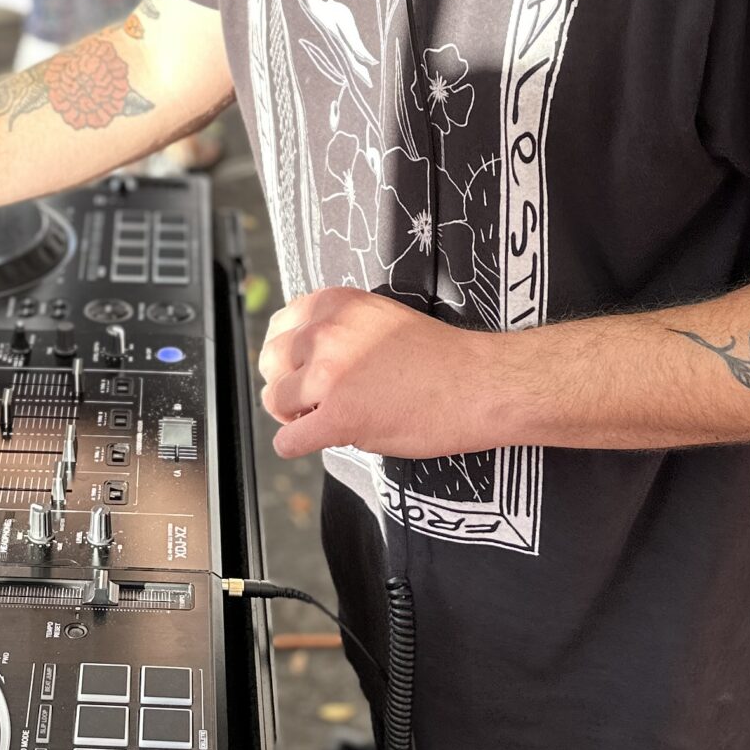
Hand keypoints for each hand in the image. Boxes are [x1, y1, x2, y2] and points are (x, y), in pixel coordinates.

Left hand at [257, 286, 509, 460]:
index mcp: (334, 303)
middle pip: (270, 362)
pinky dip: (297, 445)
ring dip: (294, 415)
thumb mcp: (380, 316)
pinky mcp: (338, 418)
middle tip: (315, 399)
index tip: (307, 369)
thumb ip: (338, 326)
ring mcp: (329, 376)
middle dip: (288, 383)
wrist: (480, 384)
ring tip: (326, 417)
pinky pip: (288, 441)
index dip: (291, 354)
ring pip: (274, 400)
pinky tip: (321, 439)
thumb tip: (300, 353)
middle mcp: (325, 333)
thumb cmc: (440, 357)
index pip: (279, 327)